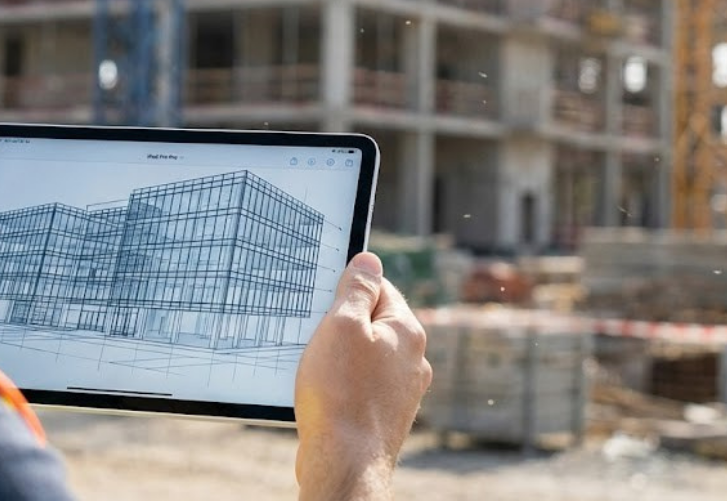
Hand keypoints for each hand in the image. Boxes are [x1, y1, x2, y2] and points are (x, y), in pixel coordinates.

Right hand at [294, 252, 430, 500]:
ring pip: (363, 356)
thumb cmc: (340, 394)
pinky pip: (359, 385)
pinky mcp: (383, 415)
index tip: (322, 302)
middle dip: (340, 325)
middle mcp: (412, 360)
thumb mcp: (342, 326)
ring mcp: (400, 390)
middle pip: (370, 322)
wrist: (344, 464)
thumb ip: (356, 289)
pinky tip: (322, 395)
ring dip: (337, 357)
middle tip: (314, 336)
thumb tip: (368, 260)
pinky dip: (339, 384)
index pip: (379, 287)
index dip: (346, 289)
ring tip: (316, 370)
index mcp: (407, 331)